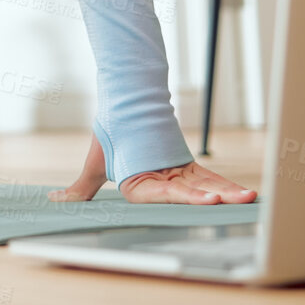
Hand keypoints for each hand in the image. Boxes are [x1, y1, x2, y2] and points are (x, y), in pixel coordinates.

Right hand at [47, 133, 257, 203]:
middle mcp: (162, 185)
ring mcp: (178, 177)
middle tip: (243, 201)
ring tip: (251, 197)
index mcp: (141, 187)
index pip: (167, 194)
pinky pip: (211, 177)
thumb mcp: (96, 161)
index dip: (189, 197)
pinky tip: (246, 193)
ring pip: (207, 187)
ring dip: (229, 193)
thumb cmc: (111, 131)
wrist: (124, 102)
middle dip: (220, 198)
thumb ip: (80, 189)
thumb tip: (53, 202)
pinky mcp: (188, 167)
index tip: (209, 198)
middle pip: (193, 194)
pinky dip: (227, 185)